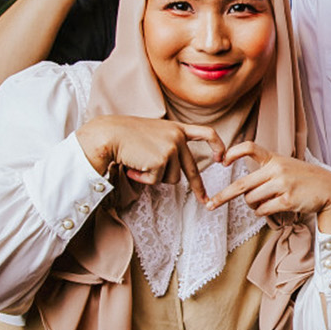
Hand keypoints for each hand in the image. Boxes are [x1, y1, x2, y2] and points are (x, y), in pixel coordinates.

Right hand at [74, 115, 225, 197]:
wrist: (109, 135)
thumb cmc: (125, 136)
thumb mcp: (154, 134)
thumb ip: (168, 145)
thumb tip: (177, 172)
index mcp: (177, 128)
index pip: (206, 133)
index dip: (217, 145)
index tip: (221, 158)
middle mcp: (178, 137)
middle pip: (191, 168)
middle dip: (199, 188)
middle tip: (205, 201)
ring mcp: (171, 148)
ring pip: (172, 178)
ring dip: (155, 177)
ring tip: (139, 163)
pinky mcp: (161, 160)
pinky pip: (156, 180)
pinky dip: (144, 179)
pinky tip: (134, 166)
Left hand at [206, 142, 330, 231]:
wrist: (329, 188)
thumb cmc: (304, 180)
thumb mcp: (286, 167)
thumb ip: (266, 173)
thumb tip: (244, 193)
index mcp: (274, 158)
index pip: (250, 147)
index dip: (233, 152)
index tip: (222, 161)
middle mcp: (276, 169)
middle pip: (242, 184)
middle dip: (224, 196)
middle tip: (210, 205)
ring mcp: (282, 184)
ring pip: (251, 201)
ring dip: (253, 206)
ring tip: (264, 203)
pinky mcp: (287, 200)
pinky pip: (263, 210)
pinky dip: (262, 212)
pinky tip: (271, 209)